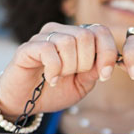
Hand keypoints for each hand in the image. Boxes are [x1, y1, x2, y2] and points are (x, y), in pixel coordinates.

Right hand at [0, 22, 118, 118]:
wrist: (26, 102)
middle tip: (74, 76)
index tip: (104, 75)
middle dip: (86, 63)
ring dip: (69, 66)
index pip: (100, 31)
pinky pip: (48, 50)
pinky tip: (51, 79)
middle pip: (86, 36)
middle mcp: (60, 32)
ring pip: (68, 41)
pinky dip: (54, 69)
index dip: (107, 52)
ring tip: (60, 77)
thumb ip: (94, 71)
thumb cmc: (54, 91)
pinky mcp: (27, 47)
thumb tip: (107, 61)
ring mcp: (43, 38)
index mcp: (77, 38)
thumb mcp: (82, 84)